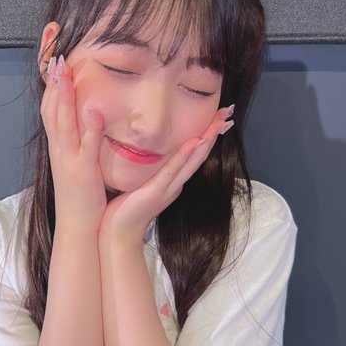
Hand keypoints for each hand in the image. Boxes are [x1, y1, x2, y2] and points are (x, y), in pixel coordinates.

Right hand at [41, 55, 105, 234]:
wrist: (78, 225)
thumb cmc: (80, 192)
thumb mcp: (75, 158)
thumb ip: (78, 136)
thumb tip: (83, 113)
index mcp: (59, 143)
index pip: (50, 104)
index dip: (49, 79)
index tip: (52, 52)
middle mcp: (59, 147)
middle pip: (50, 107)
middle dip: (51, 78)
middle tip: (54, 51)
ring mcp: (69, 159)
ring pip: (62, 122)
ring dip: (63, 96)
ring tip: (64, 71)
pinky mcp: (83, 172)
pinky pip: (86, 148)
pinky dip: (89, 129)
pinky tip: (94, 111)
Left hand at [98, 108, 234, 243]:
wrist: (118, 234)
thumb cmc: (125, 209)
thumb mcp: (140, 183)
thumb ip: (148, 169)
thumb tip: (148, 150)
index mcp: (172, 181)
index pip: (193, 154)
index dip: (206, 136)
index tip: (216, 117)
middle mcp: (175, 184)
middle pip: (199, 155)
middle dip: (213, 133)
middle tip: (227, 112)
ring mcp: (168, 188)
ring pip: (192, 161)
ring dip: (206, 140)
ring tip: (218, 122)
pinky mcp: (156, 192)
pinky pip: (172, 171)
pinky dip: (185, 157)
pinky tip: (195, 142)